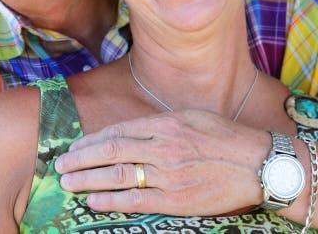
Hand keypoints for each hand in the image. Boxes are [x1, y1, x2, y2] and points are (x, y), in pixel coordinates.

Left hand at [54, 110, 270, 215]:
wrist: (258, 164)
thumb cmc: (225, 137)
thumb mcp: (191, 117)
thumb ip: (159, 122)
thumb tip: (129, 129)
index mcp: (165, 124)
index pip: (117, 132)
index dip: (91, 141)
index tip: (73, 147)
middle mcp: (163, 147)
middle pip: (111, 152)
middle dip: (80, 160)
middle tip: (60, 165)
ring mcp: (169, 175)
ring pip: (118, 176)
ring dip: (88, 180)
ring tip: (68, 183)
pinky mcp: (177, 200)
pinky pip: (137, 200)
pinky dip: (112, 200)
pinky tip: (94, 201)